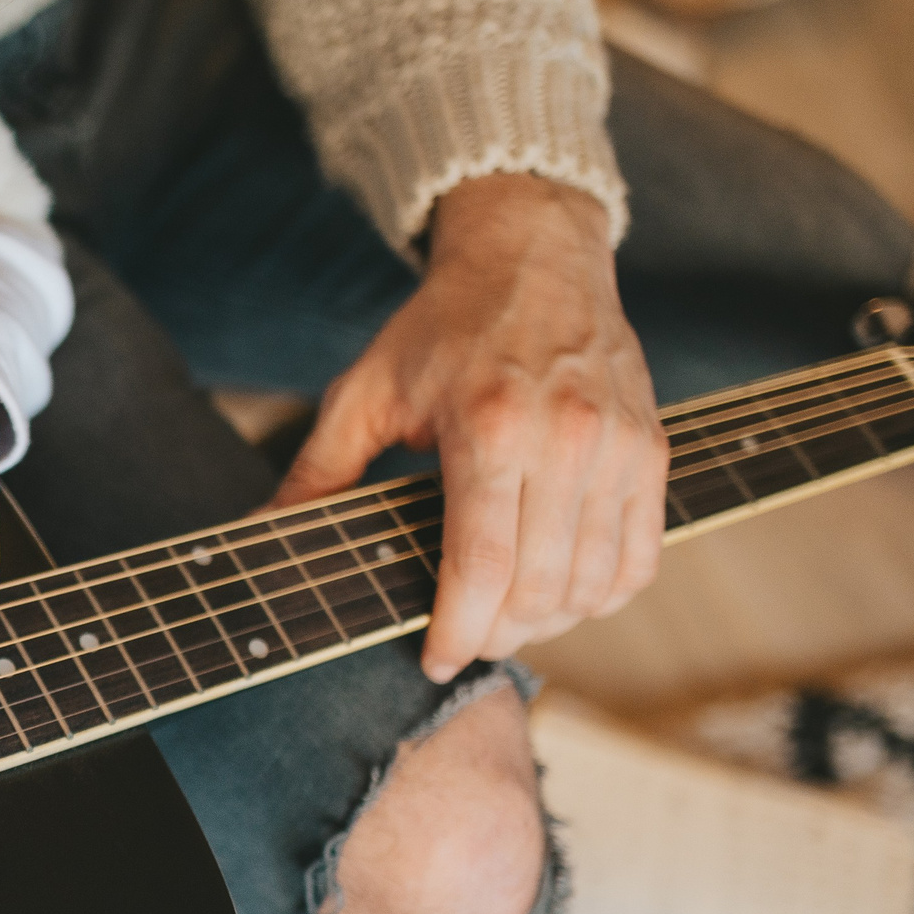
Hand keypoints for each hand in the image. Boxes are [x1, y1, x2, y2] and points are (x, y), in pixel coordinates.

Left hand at [272, 173, 667, 682]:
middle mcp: (567, 440)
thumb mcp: (365, 390)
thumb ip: (317, 471)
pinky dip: (599, 596)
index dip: (457, 631)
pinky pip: (639, 560)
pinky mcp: (653, 453)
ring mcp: (621, 449)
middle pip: (540, 588)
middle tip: (462, 639)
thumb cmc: (442, 326)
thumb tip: (259, 532)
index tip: (433, 659)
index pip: (481, 566)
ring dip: (547, 623)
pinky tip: (558, 594)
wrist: (534, 255)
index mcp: (490, 427)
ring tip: (504, 620)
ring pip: (592, 585)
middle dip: (496, 635)